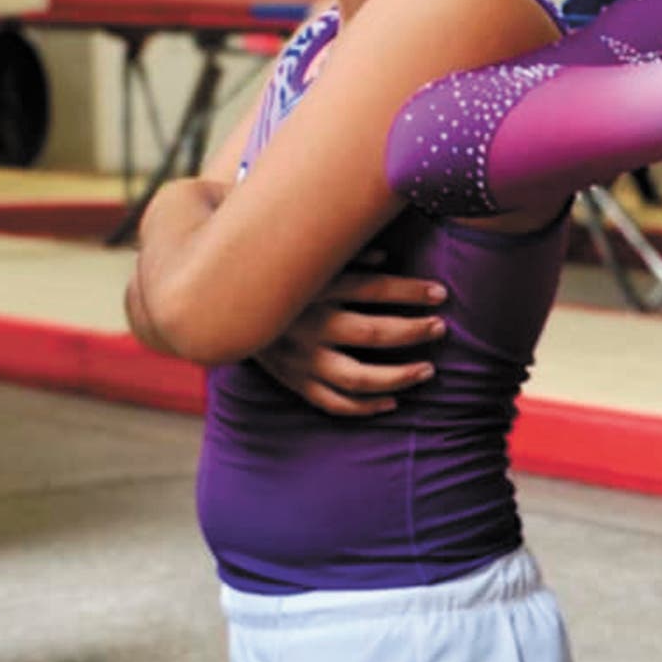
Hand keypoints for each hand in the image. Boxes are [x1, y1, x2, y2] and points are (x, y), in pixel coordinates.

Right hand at [252, 270, 449, 416]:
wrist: (218, 309)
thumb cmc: (278, 277)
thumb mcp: (307, 259)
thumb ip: (344, 255)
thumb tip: (386, 255)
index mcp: (314, 288)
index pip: (373, 288)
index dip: (411, 291)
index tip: (442, 293)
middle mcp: (307, 325)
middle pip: (371, 333)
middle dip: (412, 331)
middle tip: (441, 328)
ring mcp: (299, 359)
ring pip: (355, 376)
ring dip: (397, 377)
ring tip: (428, 370)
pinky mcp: (292, 381)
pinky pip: (331, 402)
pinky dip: (363, 407)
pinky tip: (393, 402)